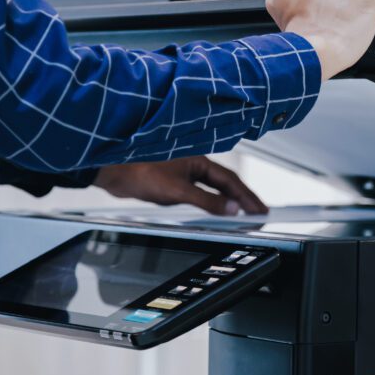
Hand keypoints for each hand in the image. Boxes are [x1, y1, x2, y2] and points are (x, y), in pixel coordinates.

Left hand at [93, 157, 266, 215]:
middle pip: (225, 184)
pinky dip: (211, 202)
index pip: (230, 182)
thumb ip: (207, 202)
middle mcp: (193, 166)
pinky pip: (199, 194)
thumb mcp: (178, 191)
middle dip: (243, 199)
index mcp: (199, 162)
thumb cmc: (141, 172)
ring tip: (241, 212)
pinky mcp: (172, 183)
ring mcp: (183, 174)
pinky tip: (213, 210)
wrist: (115, 171)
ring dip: (228, 200)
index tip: (260, 208)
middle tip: (258, 212)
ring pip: (213, 189)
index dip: (247, 196)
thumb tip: (230, 209)